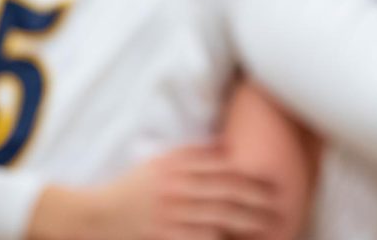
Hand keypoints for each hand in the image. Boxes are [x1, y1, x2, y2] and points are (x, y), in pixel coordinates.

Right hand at [27, 145, 279, 239]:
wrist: (97, 215)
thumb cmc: (133, 187)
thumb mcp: (160, 162)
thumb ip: (192, 154)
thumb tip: (226, 146)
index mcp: (175, 167)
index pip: (221, 169)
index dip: (250, 177)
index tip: (273, 181)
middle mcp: (175, 189)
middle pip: (225, 194)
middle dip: (256, 201)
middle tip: (279, 206)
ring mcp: (171, 216)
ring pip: (218, 219)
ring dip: (247, 223)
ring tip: (269, 226)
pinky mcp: (166, 238)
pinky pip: (201, 239)